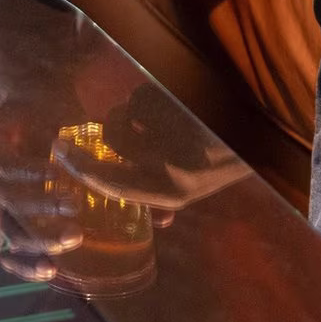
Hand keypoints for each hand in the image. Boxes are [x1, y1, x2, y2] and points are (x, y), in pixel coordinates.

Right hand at [50, 85, 249, 211]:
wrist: (260, 137)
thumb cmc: (223, 165)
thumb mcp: (196, 190)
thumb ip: (168, 205)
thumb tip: (157, 226)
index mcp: (171, 193)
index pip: (111, 183)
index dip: (81, 168)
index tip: (60, 151)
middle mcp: (172, 167)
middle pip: (113, 139)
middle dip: (113, 126)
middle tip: (121, 122)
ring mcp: (177, 134)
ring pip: (127, 112)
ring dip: (136, 111)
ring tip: (161, 117)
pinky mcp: (182, 105)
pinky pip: (144, 95)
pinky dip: (150, 97)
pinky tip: (172, 105)